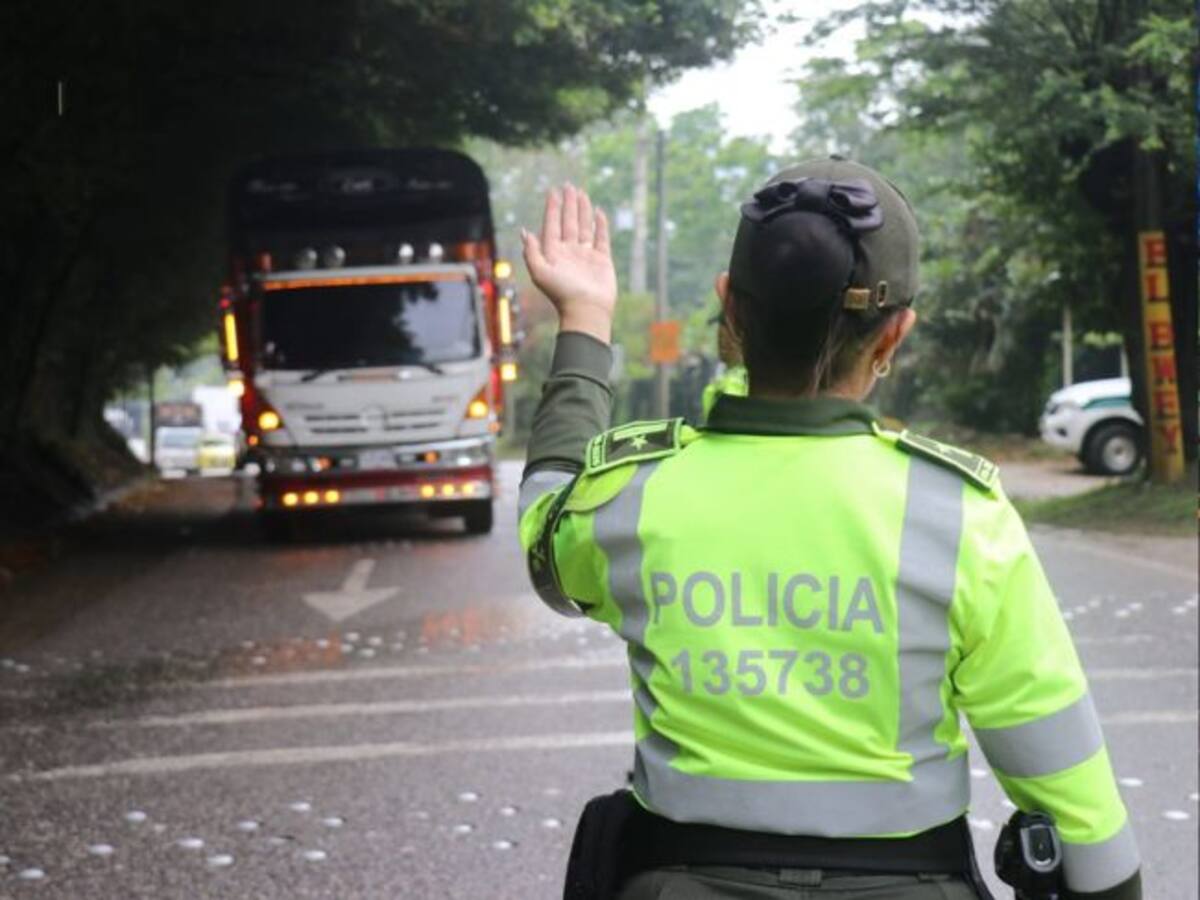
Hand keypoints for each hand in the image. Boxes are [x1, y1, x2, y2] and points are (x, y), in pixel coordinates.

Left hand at [522, 184, 616, 343]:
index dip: (552, 208)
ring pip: (584, 226)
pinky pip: (601, 238)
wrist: (586, 310)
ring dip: (582, 210)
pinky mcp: (602, 259)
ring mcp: (586, 255)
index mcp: (553, 253)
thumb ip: (531, 252)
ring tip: (581, 193)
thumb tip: (524, 232)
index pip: (552, 225)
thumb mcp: (539, 272)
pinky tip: (599, 211)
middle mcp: (569, 252)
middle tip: (568, 186)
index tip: (552, 191)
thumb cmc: (561, 293)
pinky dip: (600, 224)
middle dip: (568, 204)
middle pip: (568, 222)